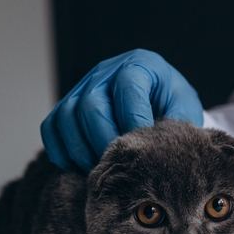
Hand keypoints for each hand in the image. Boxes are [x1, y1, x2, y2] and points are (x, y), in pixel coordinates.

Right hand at [41, 49, 201, 172]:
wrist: (153, 103)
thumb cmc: (169, 106)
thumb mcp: (183, 107)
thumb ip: (178, 121)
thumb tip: (163, 147)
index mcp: (139, 65)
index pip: (127, 86)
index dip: (132, 119)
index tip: (141, 147)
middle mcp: (105, 72)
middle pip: (91, 105)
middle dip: (104, 141)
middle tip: (119, 164)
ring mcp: (80, 88)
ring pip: (66, 117)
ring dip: (82, 150)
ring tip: (102, 168)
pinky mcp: (65, 107)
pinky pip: (50, 128)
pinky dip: (62, 152)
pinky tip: (81, 166)